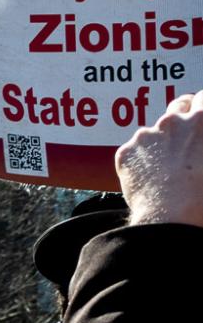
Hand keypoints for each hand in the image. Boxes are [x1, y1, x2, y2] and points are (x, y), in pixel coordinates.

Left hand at [115, 89, 201, 227]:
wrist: (173, 217)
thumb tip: (199, 148)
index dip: (201, 107)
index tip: (200, 117)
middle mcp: (174, 121)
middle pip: (178, 106)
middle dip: (182, 116)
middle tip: (183, 136)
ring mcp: (147, 135)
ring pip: (153, 132)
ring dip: (159, 143)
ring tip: (165, 169)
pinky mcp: (126, 152)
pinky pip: (133, 152)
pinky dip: (138, 162)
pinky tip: (147, 180)